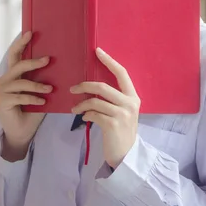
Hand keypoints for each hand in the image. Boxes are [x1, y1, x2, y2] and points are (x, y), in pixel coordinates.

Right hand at [0, 32, 51, 160]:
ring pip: (22, 83)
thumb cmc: (31, 111)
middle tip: (48, 59)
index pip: (15, 55)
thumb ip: (43, 80)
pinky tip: (43, 102)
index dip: (21, 43)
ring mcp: (2, 91)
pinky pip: (21, 97)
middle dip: (33, 62)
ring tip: (50, 89)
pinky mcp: (3, 101)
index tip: (30, 32)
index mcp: (13, 75)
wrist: (20, 131)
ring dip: (37, 85)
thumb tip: (62, 67)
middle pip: (18, 65)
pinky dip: (33, 99)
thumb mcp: (39, 93)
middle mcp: (5, 80)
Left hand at [70, 48, 139, 168]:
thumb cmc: (120, 130)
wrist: (125, 154)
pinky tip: (85, 118)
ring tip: (74, 109)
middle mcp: (130, 103)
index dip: (109, 61)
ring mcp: (123, 114)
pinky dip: (85, 115)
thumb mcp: (122, 111)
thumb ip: (114, 98)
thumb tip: (93, 86)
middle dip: (84, 86)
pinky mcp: (113, 125)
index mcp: (133, 96)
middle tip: (72, 89)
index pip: (121, 73)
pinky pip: (93, 114)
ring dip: (81, 105)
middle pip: (102, 86)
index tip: (98, 51)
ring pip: (95, 101)